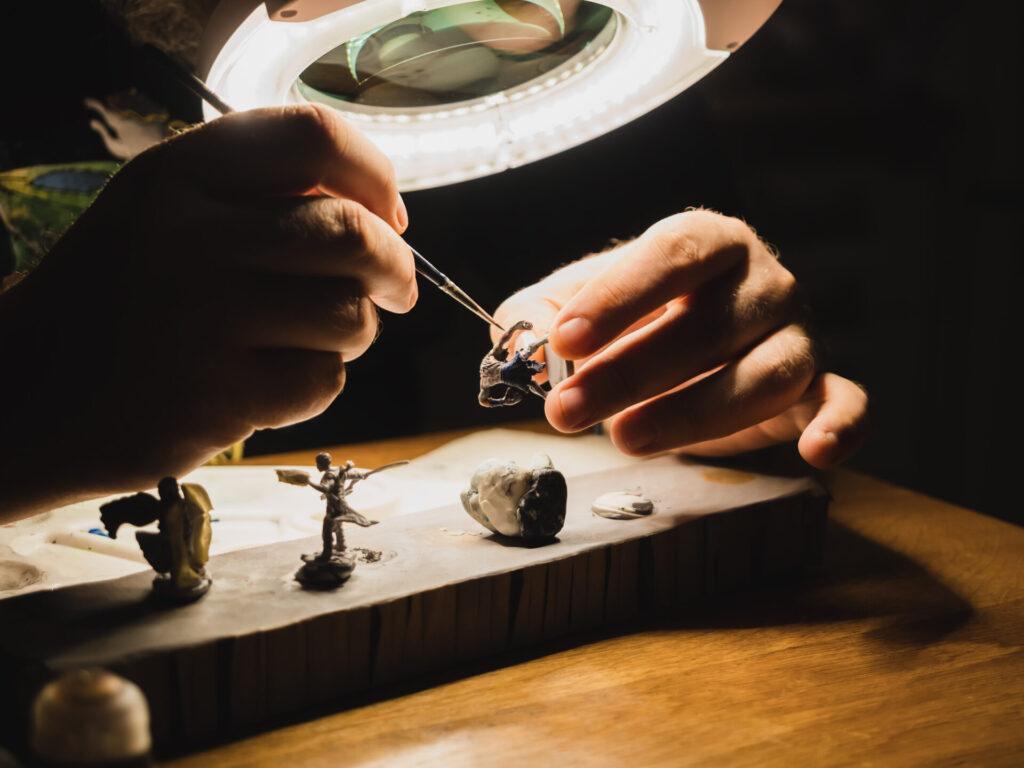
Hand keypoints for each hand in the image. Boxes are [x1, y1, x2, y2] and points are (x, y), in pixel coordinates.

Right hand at [0, 105, 414, 517]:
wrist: (28, 394)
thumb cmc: (119, 300)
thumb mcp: (165, 214)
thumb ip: (259, 196)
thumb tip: (381, 212)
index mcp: (178, 176)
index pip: (313, 139)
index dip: (374, 174)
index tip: (391, 212)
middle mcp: (191, 237)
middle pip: (353, 233)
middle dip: (396, 267)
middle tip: (396, 289)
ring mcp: (204, 320)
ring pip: (350, 314)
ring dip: (353, 330)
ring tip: (313, 337)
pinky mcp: (219, 396)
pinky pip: (324, 379)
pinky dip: (317, 382)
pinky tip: (271, 381)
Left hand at [494, 210, 867, 467]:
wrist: (682, 348)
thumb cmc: (627, 322)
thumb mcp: (569, 309)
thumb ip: (535, 318)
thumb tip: (526, 350)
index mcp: (706, 242)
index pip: (672, 254)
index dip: (619, 296)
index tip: (565, 341)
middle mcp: (761, 281)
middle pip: (709, 324)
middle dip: (630, 373)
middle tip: (567, 410)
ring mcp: (796, 333)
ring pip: (765, 373)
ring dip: (695, 412)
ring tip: (624, 438)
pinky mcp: (819, 385)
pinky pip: (847, 401)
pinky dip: (841, 426)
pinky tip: (816, 452)